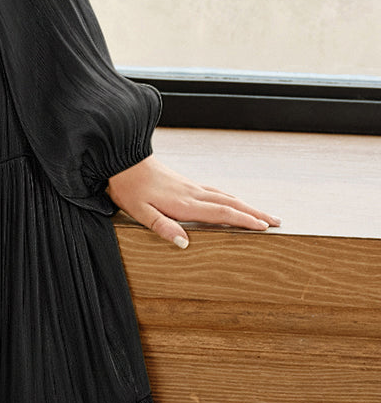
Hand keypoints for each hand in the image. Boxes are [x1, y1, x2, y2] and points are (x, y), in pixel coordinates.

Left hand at [105, 153, 280, 248]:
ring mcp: (191, 187)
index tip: (265, 227)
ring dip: (246, 205)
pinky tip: (233, 201)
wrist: (124, 158)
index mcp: (184, 204)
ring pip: (226, 196)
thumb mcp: (140, 212)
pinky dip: (231, 198)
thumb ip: (162, 227)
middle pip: (232, 204)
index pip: (222, 213)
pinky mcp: (186, 183)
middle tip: (278, 221)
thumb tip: (184, 244)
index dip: (244, 221)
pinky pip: (216, 192)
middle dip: (256, 213)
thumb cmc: (129, 187)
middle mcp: (193, 194)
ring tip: (263, 214)